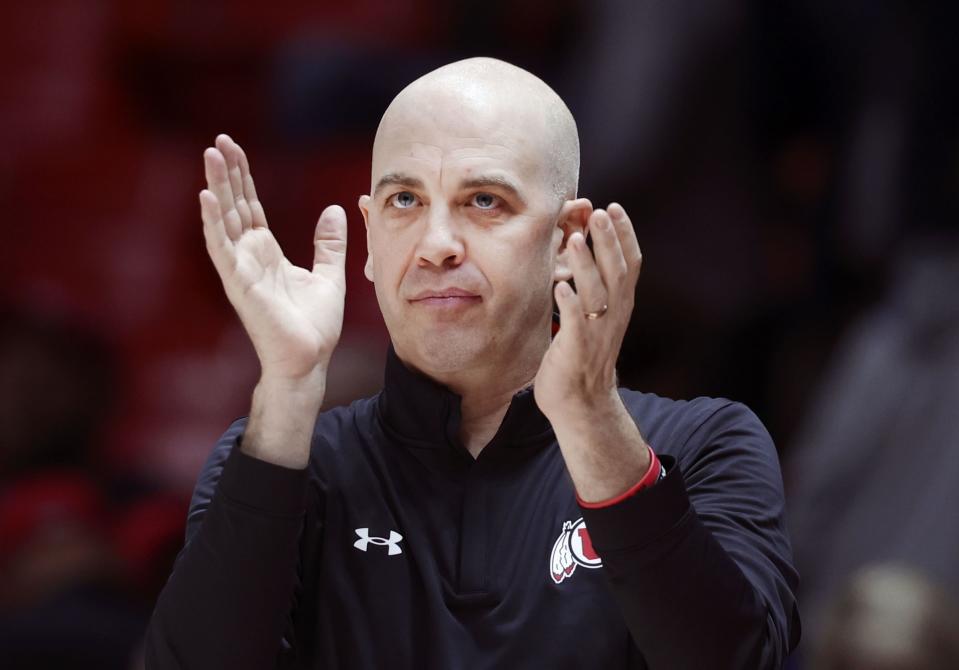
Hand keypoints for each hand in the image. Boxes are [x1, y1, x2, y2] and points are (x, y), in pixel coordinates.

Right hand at [200, 134, 346, 384]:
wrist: (309, 360)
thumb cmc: (313, 326)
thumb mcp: (328, 275)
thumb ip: (329, 244)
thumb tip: (334, 209)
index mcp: (266, 253)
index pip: (251, 206)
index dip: (244, 177)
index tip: (235, 148)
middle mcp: (248, 257)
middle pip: (234, 205)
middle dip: (227, 173)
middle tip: (219, 140)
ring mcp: (240, 269)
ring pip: (224, 220)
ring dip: (216, 187)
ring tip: (210, 155)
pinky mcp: (238, 283)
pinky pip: (221, 248)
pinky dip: (213, 222)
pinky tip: (206, 197)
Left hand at [533, 203, 641, 420]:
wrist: (581, 403)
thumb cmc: (582, 356)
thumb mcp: (595, 317)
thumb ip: (593, 289)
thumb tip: (583, 253)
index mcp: (620, 305)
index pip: (631, 264)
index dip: (625, 235)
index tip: (614, 208)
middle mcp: (614, 315)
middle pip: (617, 271)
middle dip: (608, 240)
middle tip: (598, 212)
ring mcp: (597, 332)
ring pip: (596, 292)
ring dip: (586, 264)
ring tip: (575, 238)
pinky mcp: (577, 348)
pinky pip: (574, 322)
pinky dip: (569, 304)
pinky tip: (560, 286)